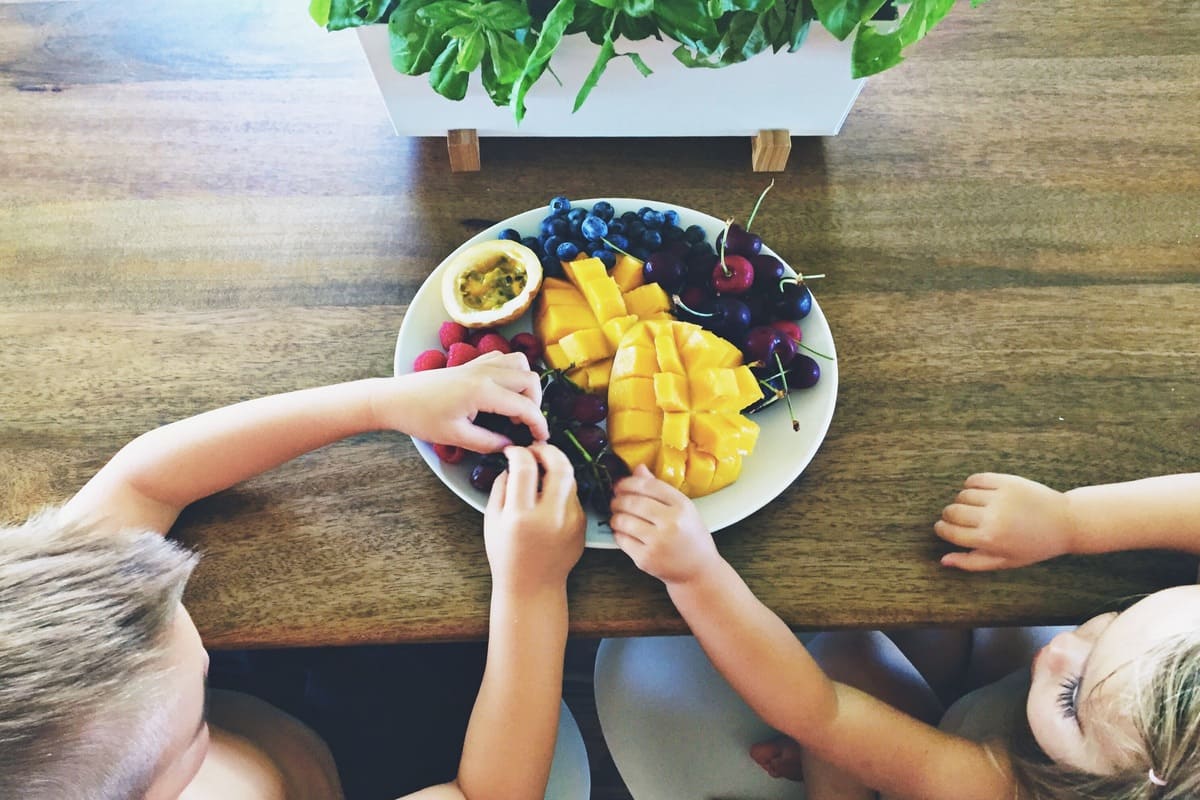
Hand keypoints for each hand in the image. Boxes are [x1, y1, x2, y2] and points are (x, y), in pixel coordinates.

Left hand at [378, 352, 548, 451]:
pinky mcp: (471, 363)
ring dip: (526, 384)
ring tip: (515, 406)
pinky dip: (512, 372)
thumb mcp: (456, 437)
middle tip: (524, 424)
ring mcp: (478, 364)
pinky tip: (502, 392)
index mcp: (483, 391)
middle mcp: (485, 372)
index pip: (524, 406)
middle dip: (535, 403)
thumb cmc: (422, 418)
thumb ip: (488, 443)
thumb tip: (511, 446)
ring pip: (519, 363)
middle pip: (529, 379)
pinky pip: (503, 359)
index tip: (541, 439)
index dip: (538, 424)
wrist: (396, 399)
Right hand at [484, 442, 584, 594]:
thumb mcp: (492, 520)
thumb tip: (512, 463)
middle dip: (547, 450)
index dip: (518, 452)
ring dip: (556, 467)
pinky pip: (574, 496)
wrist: (532, 586)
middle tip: (536, 450)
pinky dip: (561, 489)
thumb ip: (501, 487)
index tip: (512, 451)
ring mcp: (571, 521)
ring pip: (570, 478)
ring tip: (541, 470)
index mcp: (521, 516)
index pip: (525, 467)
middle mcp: (550, 516)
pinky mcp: (582, 525)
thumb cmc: (506, 555)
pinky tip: (549, 497)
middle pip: (560, 465)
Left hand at [610, 465, 719, 584]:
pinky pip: (622, 540)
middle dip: (618, 499)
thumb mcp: (683, 509)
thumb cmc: (691, 536)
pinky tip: (623, 532)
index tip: (620, 484)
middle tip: (615, 500)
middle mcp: (671, 523)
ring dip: (615, 516)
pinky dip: (618, 533)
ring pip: (623, 521)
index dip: (629, 482)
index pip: (649, 486)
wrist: (699, 571)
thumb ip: (660, 489)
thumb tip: (638, 468)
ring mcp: (657, 542)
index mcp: (682, 506)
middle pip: (633, 502)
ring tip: (618, 516)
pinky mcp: (645, 559)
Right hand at [935, 472, 1074, 570]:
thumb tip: (943, 560)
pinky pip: (975, 479)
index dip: (942, 529)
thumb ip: (972, 562)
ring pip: (962, 495)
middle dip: (949, 516)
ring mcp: (999, 497)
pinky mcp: (1006, 481)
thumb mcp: (1004, 561)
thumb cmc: (1034, 547)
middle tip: (957, 518)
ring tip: (973, 507)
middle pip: (952, 511)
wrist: (1065, 523)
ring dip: (962, 501)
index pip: (950, 532)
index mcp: (989, 540)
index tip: (943, 528)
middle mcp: (992, 517)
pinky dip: (971, 485)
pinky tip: (979, 493)